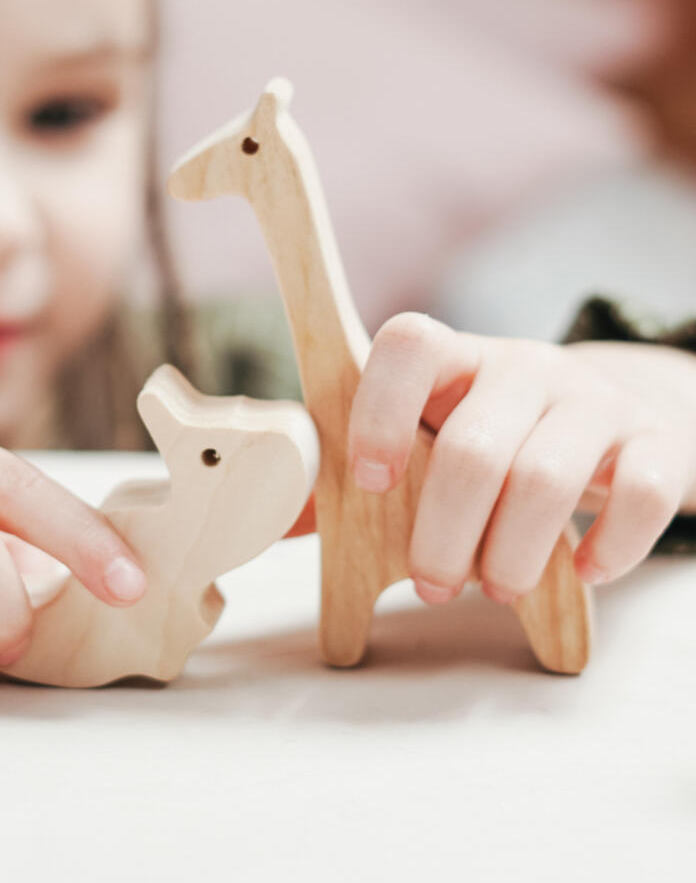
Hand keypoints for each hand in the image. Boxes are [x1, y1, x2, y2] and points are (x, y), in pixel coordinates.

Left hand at [291, 313, 695, 604]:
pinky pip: (644, 495)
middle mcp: (522, 366)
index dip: (378, 412)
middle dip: (441, 534)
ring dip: (510, 555)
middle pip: (472, 447)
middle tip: (432, 585)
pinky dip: (609, 547)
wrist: (606, 415)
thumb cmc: (489, 435)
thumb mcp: (427, 434)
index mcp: (452, 358)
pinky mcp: (654, 441)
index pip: (408, 345)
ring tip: (494, 590)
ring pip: (546, 479)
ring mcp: (591, 400)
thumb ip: (357, 471)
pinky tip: (581, 572)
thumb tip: (281, 519)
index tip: (370, 482)